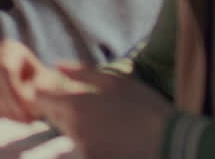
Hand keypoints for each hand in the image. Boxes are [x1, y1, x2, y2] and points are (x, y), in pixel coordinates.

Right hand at [0, 41, 56, 122]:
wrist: (33, 92)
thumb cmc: (43, 87)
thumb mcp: (49, 84)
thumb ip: (45, 85)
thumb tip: (36, 89)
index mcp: (11, 48)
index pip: (4, 69)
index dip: (14, 94)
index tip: (28, 113)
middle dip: (7, 106)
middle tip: (24, 121)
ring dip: (0, 112)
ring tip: (18, 119)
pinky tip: (3, 115)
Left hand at [35, 64, 172, 158]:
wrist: (173, 143)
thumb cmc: (146, 107)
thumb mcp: (116, 82)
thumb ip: (81, 72)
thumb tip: (57, 65)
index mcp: (76, 106)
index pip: (41, 100)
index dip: (48, 95)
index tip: (61, 94)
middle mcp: (74, 130)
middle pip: (54, 118)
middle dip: (64, 111)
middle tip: (94, 110)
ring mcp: (83, 149)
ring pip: (69, 135)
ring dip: (79, 129)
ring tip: (108, 125)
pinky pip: (83, 150)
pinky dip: (92, 144)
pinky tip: (114, 139)